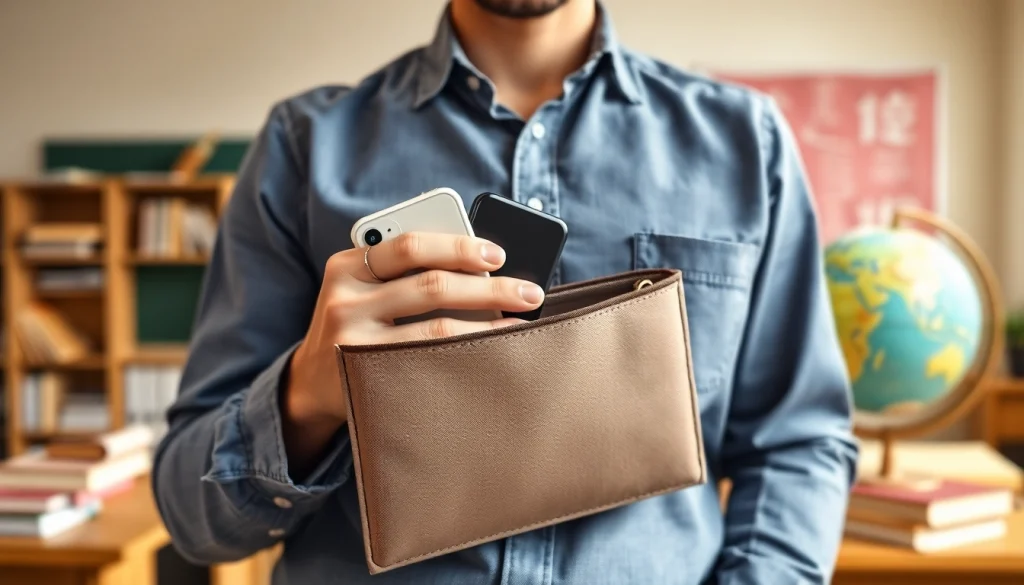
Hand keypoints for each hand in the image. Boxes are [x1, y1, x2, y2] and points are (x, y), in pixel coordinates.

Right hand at [280, 232, 544, 476]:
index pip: (411, 245)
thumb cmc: (357, 325)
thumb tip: (483, 266)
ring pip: (436, 327)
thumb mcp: (365, 288)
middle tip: (529, 292)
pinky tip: (492, 351)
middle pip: (432, 284)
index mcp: (348, 264)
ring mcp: (354, 340)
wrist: (311, 383)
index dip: (460, 247)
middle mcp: (346, 299)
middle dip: (489, 287)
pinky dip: (467, 352)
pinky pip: (429, 360)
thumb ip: (405, 271)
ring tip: (521, 322)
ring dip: (488, 323)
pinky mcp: (366, 375)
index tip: (498, 254)